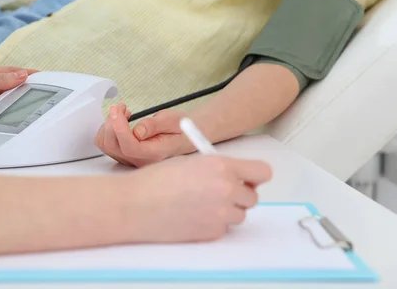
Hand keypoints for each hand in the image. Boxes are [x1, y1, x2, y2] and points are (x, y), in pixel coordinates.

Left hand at [0, 66, 36, 138]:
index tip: (41, 75)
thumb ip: (0, 81)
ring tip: (30, 109)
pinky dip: (2, 120)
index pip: (8, 73)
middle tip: (40, 94)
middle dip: (22, 91)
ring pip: (2, 105)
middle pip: (7, 90)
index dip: (25, 74)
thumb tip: (21, 75)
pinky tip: (12, 122)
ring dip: (12, 107)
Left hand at [95, 103, 194, 166]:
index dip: (119, 128)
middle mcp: (140, 161)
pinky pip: (107, 145)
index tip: (117, 109)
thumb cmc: (180, 128)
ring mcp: (131, 160)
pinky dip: (108, 130)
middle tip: (121, 107)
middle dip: (112, 122)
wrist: (183, 136)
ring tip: (123, 112)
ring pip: (106, 146)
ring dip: (109, 125)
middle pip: (113, 146)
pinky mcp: (125, 156)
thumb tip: (137, 131)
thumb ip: (154, 126)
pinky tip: (120, 121)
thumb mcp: (172, 121)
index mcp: (154, 154)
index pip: (129, 147)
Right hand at [125, 155, 271, 242]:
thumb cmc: (154, 181)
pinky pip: (223, 229)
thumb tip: (234, 176)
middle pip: (253, 196)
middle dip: (239, 196)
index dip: (254, 176)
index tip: (246, 179)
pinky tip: (190, 216)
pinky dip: (211, 225)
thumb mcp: (189, 163)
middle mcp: (226, 188)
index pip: (262, 171)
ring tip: (198, 205)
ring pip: (239, 215)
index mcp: (220, 165)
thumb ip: (216, 168)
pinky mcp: (213, 233)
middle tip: (218, 194)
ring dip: (225, 211)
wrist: (134, 205)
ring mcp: (221, 213)